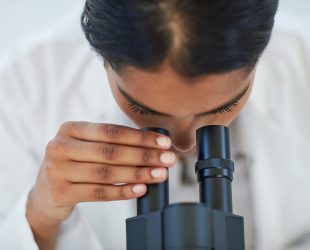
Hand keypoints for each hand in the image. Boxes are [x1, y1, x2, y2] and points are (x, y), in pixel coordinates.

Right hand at [27, 121, 175, 226]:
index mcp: (71, 128)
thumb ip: (112, 142)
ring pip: (107, 172)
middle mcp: (61, 146)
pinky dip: (122, 192)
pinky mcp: (61, 192)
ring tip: (160, 175)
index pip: (111, 131)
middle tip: (168, 160)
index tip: (164, 143)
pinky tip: (140, 189)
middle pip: (111, 151)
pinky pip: (99, 192)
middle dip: (144, 155)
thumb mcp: (86, 146)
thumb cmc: (75, 163)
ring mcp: (58, 170)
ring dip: (138, 174)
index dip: (140, 137)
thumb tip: (154, 145)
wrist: (46, 191)